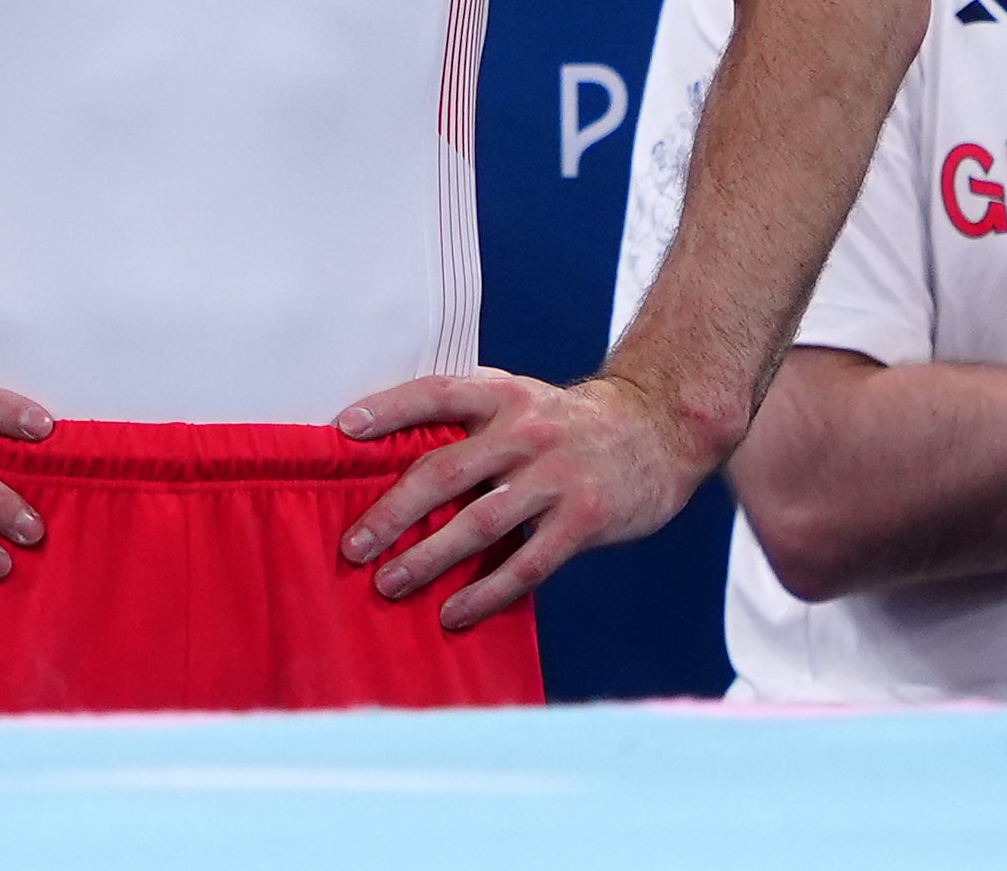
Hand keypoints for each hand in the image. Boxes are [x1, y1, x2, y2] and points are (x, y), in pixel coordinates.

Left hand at [335, 371, 713, 632]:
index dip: (389, 409)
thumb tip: (397, 473)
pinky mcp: (584, 518)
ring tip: (390, 584)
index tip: (344, 429)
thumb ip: (473, 427)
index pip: (437, 393)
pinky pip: (525, 564)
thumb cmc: (572, 426)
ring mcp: (557, 475)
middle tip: (354, 547)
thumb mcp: (524, 403)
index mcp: (504, 396)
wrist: (661, 429)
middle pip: (447, 470)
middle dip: (394, 512)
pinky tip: (454, 612)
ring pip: (479, 523)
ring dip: (429, 558)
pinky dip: (485, 592)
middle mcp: (527, 431)